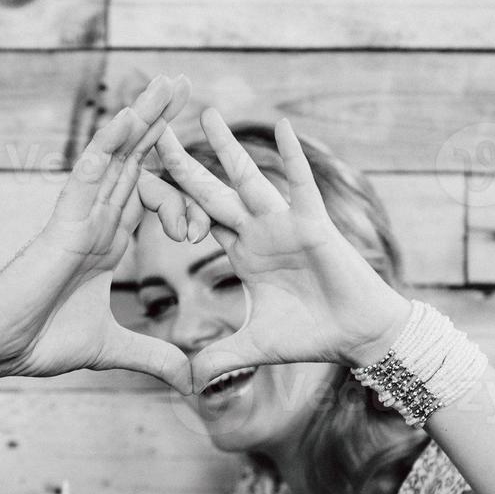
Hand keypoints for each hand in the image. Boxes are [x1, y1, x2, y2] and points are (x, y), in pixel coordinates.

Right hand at [0, 74, 206, 393]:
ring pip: (114, 157)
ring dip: (142, 118)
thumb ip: (153, 357)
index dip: (177, 180)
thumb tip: (190, 380)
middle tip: (184, 83)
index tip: (203, 165)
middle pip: (133, 161)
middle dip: (159, 123)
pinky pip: (87, 176)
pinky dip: (107, 147)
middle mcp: (94, 221)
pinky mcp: (61, 224)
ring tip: (168, 83)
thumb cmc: (38, 341)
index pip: (147, 196)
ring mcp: (78, 217)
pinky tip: (128, 117)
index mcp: (105, 243)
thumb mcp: (113, 350)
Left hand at [156, 110, 412, 387]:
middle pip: (212, 190)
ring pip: (249, 178)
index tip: (137, 180)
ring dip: (229, 145)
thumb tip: (186, 382)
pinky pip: (302, 186)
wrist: (357, 337)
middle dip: (185, 162)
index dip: (169, 202)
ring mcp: (286, 224)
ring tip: (207, 111)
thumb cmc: (311, 335)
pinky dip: (294, 158)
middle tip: (156, 130)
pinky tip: (281, 126)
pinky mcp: (314, 226)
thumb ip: (219, 358)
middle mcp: (259, 230)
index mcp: (241, 251)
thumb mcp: (252, 347)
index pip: (197, 218)